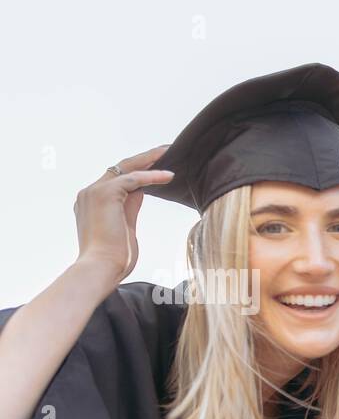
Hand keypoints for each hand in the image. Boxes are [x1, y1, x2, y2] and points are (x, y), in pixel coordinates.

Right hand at [74, 145, 172, 283]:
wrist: (100, 268)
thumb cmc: (113, 258)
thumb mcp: (125, 227)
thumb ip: (130, 207)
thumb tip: (141, 192)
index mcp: (91, 202)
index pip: (117, 179)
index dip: (138, 170)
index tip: (156, 164)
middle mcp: (89, 193)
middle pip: (120, 168)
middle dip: (144, 159)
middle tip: (166, 150)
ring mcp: (94, 192)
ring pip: (126, 167)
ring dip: (149, 160)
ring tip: (169, 153)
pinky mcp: (105, 194)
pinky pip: (133, 179)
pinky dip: (151, 176)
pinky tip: (169, 176)